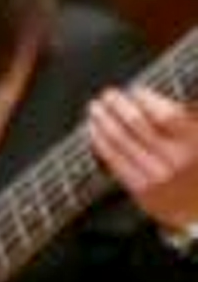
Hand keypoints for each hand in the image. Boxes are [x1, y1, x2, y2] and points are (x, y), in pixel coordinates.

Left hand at [88, 85, 197, 231]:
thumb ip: (187, 121)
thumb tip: (154, 100)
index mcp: (196, 143)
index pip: (166, 115)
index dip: (147, 100)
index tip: (136, 90)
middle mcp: (177, 160)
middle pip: (138, 125)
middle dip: (119, 106)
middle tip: (108, 95)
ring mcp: (157, 177)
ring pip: (121, 142)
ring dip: (104, 121)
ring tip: (95, 109)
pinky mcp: (142, 191)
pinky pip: (115, 162)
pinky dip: (101, 143)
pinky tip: (94, 132)